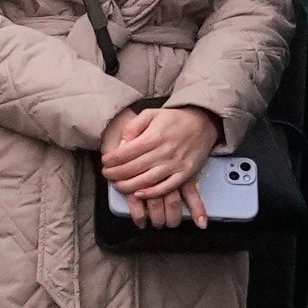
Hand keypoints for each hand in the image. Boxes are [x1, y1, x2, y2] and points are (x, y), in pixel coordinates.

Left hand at [99, 102, 216, 221]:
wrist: (203, 122)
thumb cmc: (174, 119)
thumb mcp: (150, 114)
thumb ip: (133, 127)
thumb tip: (121, 144)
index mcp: (154, 137)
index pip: (125, 153)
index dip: (111, 160)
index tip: (105, 162)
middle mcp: (164, 151)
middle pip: (132, 169)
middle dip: (115, 174)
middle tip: (107, 174)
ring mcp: (176, 164)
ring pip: (146, 181)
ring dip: (128, 186)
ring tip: (118, 185)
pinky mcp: (185, 173)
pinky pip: (166, 188)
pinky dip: (151, 193)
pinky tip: (138, 194)